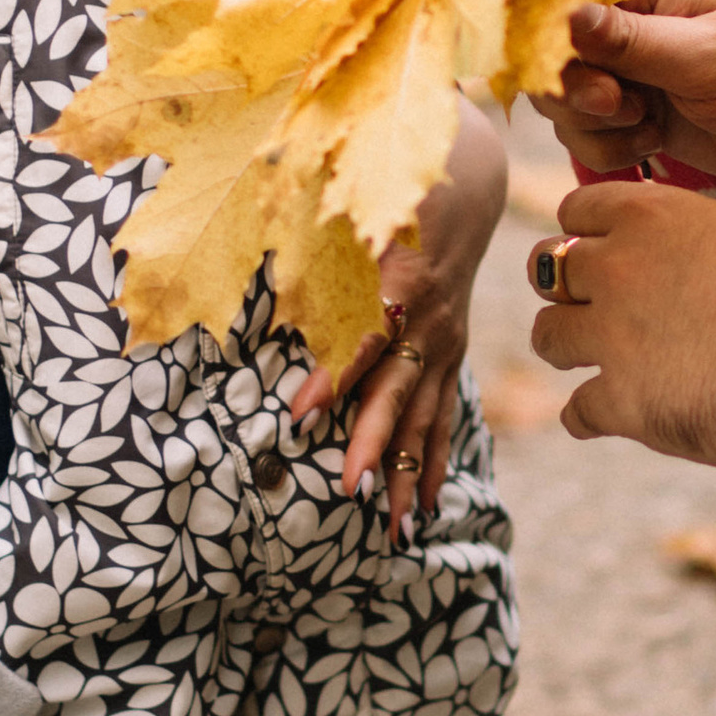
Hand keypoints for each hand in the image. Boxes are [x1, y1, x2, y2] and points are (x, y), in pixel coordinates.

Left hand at [288, 98, 507, 540]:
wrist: (467, 186)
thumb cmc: (391, 194)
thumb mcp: (349, 208)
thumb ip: (313, 239)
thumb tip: (247, 259)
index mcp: (400, 282)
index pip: (362, 338)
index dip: (331, 377)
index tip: (298, 417)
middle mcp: (429, 322)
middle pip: (398, 391)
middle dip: (375, 442)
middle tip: (349, 489)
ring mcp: (445, 345)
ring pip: (426, 418)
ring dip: (410, 473)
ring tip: (394, 529)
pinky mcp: (450, 359)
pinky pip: (444, 419)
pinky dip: (436, 464)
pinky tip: (427, 509)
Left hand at [528, 179, 715, 466]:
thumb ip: (700, 240)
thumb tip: (697, 255)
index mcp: (650, 217)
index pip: (578, 210)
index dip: (588, 233)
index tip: (601, 249)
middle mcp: (617, 269)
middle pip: (546, 269)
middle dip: (565, 287)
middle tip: (587, 305)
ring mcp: (611, 337)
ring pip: (547, 335)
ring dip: (567, 346)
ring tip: (592, 360)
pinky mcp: (620, 402)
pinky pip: (577, 411)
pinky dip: (588, 416)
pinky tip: (605, 418)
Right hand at [535, 0, 715, 184]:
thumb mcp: (714, 56)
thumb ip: (631, 41)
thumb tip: (562, 8)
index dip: (550, 27)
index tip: (572, 56)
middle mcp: (637, 21)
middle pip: (552, 48)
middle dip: (571, 84)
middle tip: (622, 102)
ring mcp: (641, 70)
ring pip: (565, 98)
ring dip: (589, 123)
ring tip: (646, 125)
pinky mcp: (650, 116)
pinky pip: (593, 134)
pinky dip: (608, 148)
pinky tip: (651, 146)